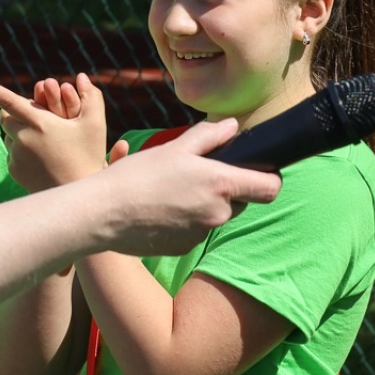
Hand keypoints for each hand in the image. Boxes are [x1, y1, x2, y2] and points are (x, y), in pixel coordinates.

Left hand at [0, 73, 107, 190]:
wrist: (78, 195)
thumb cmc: (88, 156)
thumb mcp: (95, 124)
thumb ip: (91, 97)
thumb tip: (82, 76)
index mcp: (39, 123)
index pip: (9, 100)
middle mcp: (23, 138)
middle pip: (6, 116)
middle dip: (15, 113)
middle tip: (35, 117)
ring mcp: (16, 156)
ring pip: (9, 135)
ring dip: (20, 132)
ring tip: (44, 141)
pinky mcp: (14, 170)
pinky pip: (11, 153)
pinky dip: (21, 150)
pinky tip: (41, 157)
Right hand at [92, 118, 280, 257]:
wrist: (103, 213)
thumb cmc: (137, 175)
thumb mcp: (173, 148)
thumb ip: (209, 137)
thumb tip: (233, 126)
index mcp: (220, 184)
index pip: (270, 188)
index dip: (268, 178)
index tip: (256, 171)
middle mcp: (218, 213)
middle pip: (240, 201)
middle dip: (225, 189)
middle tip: (193, 175)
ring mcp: (202, 234)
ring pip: (215, 215)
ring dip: (203, 204)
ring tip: (170, 191)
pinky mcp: (185, 248)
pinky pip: (195, 230)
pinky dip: (185, 220)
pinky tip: (159, 209)